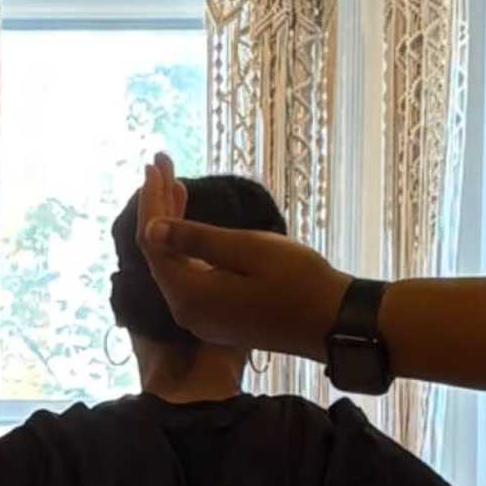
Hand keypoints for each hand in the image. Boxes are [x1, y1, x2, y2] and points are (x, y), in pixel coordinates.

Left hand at [136, 150, 344, 354]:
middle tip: (161, 164)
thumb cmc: (298, 280)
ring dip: (174, 225)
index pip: (154, 241)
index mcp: (189, 295)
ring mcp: (202, 319)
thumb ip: (197, 238)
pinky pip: (192, 277)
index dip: (152, 200)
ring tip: (175, 185)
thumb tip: (151, 227)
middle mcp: (187, 311)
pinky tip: (194, 226)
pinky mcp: (218, 320)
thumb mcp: (248, 249)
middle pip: (161, 253)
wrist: (333, 322)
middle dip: (159, 207)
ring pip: (176, 264)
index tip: (154, 163)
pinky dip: (190, 247)